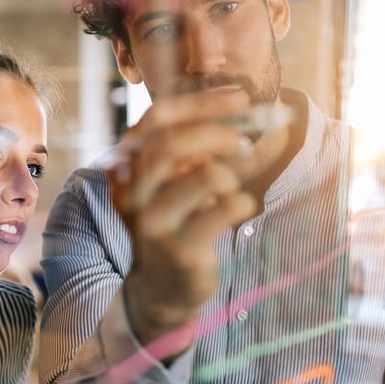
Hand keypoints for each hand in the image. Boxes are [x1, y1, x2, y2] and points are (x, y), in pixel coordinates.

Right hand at [107, 90, 263, 353]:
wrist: (162, 287)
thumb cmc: (177, 223)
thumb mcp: (178, 181)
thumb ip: (202, 148)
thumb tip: (256, 114)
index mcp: (129, 166)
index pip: (156, 119)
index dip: (199, 103)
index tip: (239, 97)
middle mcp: (132, 192)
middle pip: (173, 143)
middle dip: (219, 134)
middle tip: (245, 142)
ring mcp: (152, 222)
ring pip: (205, 175)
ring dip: (230, 174)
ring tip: (232, 187)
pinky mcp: (179, 248)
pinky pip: (225, 208)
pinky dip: (242, 202)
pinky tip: (238, 208)